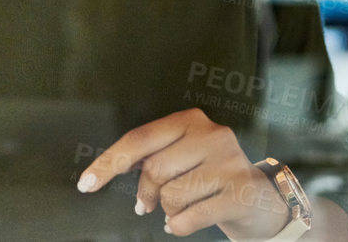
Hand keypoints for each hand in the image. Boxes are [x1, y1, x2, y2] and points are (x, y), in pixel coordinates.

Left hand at [77, 108, 287, 239]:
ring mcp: (228, 162)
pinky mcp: (240, 192)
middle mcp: (211, 134)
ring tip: (186, 207)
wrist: (261, 199)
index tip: (85, 184)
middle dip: (147, 193)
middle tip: (150, 205)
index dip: (109, 162)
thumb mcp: (182, 157)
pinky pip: (190, 217)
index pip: (139, 139)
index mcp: (189, 120)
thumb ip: (151, 158)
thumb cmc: (210, 177)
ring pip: (170, 196)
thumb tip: (104, 172)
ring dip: (169, 210)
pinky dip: (180, 226)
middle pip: (154, 170)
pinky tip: (185, 223)